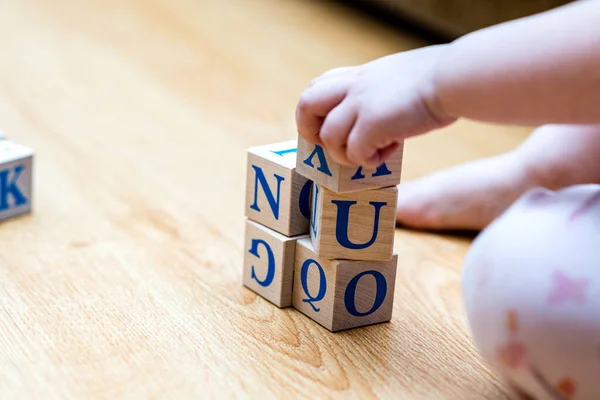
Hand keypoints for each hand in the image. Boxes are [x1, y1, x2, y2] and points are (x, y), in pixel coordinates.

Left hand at [295, 45, 455, 167]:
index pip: (318, 87)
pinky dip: (367, 161)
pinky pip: (354, 153)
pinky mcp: (372, 124)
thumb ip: (379, 91)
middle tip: (329, 146)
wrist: (454, 78)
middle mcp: (354, 87)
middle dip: (310, 131)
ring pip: (329, 137)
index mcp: (359, 75)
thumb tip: (378, 116)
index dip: (315, 110)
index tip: (328, 124)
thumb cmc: (438, 79)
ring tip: (370, 155)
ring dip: (346, 155)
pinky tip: (387, 154)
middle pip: (306, 105)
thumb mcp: (397, 77)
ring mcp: (360, 104)